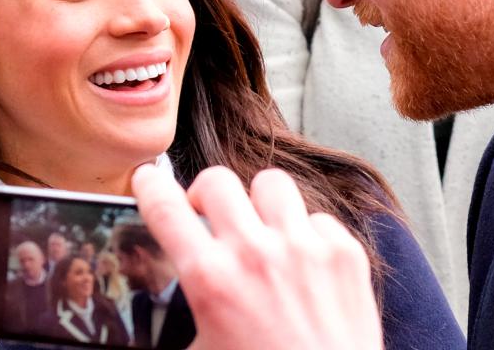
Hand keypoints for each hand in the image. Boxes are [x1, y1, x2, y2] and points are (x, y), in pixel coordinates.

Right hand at [132, 164, 384, 349]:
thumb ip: (185, 313)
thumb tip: (165, 299)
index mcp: (211, 280)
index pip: (166, 209)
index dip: (150, 187)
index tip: (148, 180)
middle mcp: (256, 253)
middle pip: (216, 181)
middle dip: (204, 195)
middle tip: (207, 214)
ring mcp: (305, 247)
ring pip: (271, 183)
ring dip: (258, 203)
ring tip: (260, 228)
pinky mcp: (345, 252)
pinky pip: (317, 217)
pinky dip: (306, 233)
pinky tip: (304, 261)